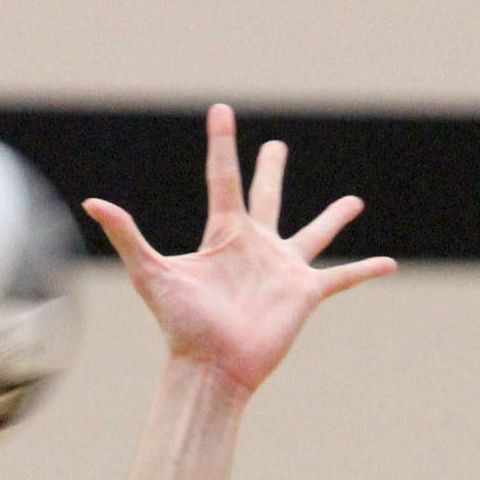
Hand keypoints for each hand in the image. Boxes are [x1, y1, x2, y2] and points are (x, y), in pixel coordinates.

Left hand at [83, 106, 394, 396]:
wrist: (210, 368)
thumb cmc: (180, 326)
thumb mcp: (151, 274)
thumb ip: (127, 236)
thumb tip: (92, 203)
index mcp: (223, 235)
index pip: (222, 177)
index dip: (222, 143)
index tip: (221, 110)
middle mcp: (254, 247)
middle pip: (265, 196)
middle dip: (270, 169)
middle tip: (276, 146)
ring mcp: (281, 270)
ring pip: (313, 234)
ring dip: (334, 218)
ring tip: (354, 202)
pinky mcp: (304, 295)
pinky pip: (340, 279)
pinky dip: (364, 271)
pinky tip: (388, 263)